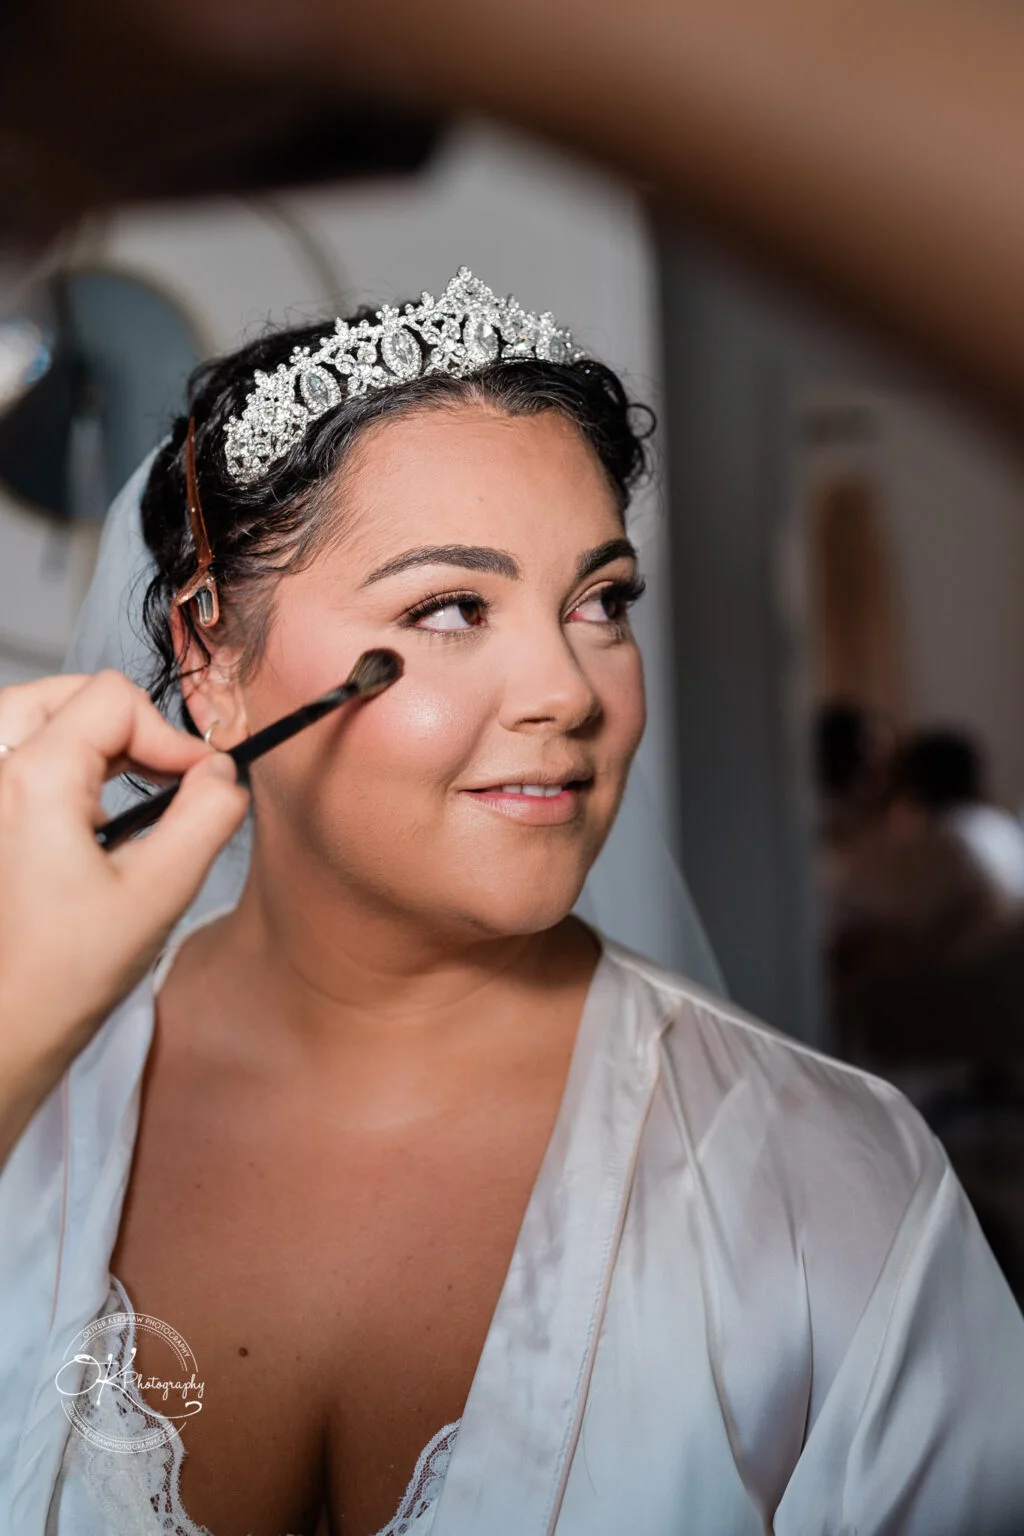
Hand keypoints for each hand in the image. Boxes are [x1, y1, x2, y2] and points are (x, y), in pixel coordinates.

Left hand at [0, 670, 248, 1164]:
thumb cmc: (65, 974)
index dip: (169, 735)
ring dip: (90, 742)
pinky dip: (62, 768)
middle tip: (164, 775)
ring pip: (34, 720)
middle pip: (66, 694)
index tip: (200, 783)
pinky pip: (19, 760)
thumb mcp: (160, 892)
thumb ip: (206, 817)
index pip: (113, 699)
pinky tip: (92, 819)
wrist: (6, 1027)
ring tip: (131, 789)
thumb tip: (223, 774)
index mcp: (33, 778)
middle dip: (125, 725)